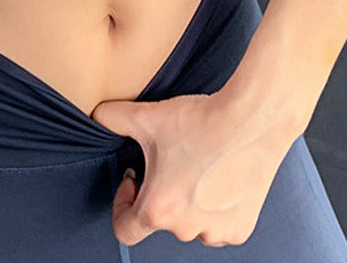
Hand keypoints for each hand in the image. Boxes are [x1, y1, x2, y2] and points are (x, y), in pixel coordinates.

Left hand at [91, 87, 296, 247]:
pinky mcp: (241, 228)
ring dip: (187, 203)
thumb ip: (111, 117)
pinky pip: (218, 224)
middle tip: (168, 162)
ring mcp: (217, 232)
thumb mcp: (145, 116)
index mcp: (158, 210)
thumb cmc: (199, 122)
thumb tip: (95, 115)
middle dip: (159, 192)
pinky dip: (214, 208)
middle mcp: (187, 229)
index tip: (133, 181)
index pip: (124, 230)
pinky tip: (217, 177)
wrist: (250, 120)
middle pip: (160, 220)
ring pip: (191, 224)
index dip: (122, 204)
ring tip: (194, 167)